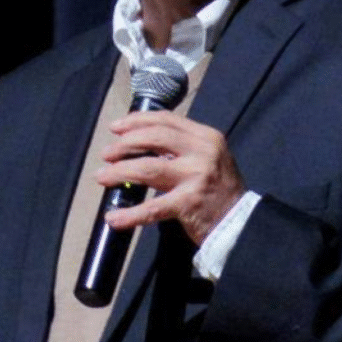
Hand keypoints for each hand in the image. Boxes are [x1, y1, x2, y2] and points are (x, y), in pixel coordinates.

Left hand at [95, 111, 245, 245]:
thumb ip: (181, 146)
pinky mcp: (188, 203)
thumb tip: (138, 140)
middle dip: (124, 144)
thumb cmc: (219, 187)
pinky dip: (130, 214)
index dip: (137, 121)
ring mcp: (196, 177)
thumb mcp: (207, 156)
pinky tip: (113, 218)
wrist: (239, 221)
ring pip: (148, 168)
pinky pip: (152, 208)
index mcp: (206, 136)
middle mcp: (202, 152)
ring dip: (119, 171)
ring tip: (102, 176)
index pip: (166, 120)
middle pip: (154, 138)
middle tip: (107, 153)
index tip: (116, 127)